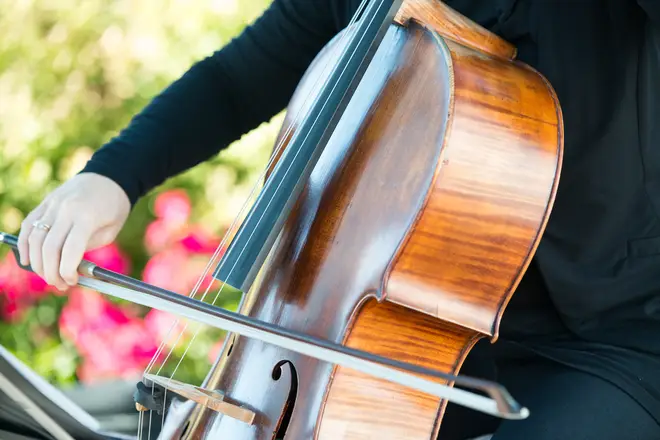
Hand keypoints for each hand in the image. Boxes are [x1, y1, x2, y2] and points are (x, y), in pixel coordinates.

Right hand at [17, 173, 130, 290]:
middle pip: (48, 247)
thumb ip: (88, 246)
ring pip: (34, 238)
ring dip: (37, 262)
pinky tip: (28, 260)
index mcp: (86, 216)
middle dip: (51, 271)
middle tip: (59, 284)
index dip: (67, 271)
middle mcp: (65, 209)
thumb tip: (68, 267)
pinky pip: (28, 225)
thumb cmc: (114, 206)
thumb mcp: (110, 230)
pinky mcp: (45, 203)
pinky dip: (24, 244)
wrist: (109, 176)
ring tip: (48, 275)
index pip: (69, 250)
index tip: (72, 281)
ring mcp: (52, 204)